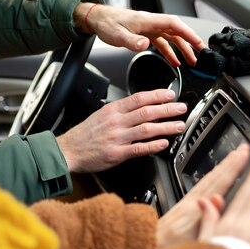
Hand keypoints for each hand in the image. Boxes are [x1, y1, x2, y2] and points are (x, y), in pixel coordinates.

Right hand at [56, 89, 186, 172]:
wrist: (68, 151)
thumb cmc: (84, 135)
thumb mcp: (100, 115)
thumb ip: (119, 112)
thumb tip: (138, 107)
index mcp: (112, 110)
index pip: (139, 98)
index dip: (157, 95)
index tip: (170, 94)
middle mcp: (116, 122)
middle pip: (146, 112)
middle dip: (167, 109)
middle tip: (181, 108)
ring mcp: (116, 138)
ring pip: (146, 129)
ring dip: (165, 127)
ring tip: (178, 126)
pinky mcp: (116, 154)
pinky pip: (138, 148)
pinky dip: (153, 145)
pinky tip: (164, 143)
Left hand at [74, 3, 206, 66]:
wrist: (98, 20)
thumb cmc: (107, 24)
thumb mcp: (118, 34)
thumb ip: (132, 41)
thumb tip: (145, 44)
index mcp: (148, 21)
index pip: (174, 25)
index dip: (187, 33)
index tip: (197, 42)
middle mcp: (152, 24)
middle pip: (177, 32)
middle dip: (190, 43)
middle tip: (200, 55)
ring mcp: (150, 29)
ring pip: (171, 39)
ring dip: (181, 50)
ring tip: (190, 62)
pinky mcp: (146, 35)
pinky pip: (162, 44)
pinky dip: (169, 52)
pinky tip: (173, 62)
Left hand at [157, 144, 249, 248]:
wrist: (148, 246)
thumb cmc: (169, 247)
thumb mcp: (190, 235)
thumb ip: (204, 217)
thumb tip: (218, 199)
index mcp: (196, 206)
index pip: (220, 181)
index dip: (233, 167)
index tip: (244, 153)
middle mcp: (191, 201)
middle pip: (214, 176)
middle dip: (229, 162)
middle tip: (241, 148)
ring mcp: (186, 204)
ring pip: (207, 180)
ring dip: (220, 168)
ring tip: (231, 158)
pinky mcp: (182, 209)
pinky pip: (200, 187)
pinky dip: (210, 179)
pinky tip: (213, 180)